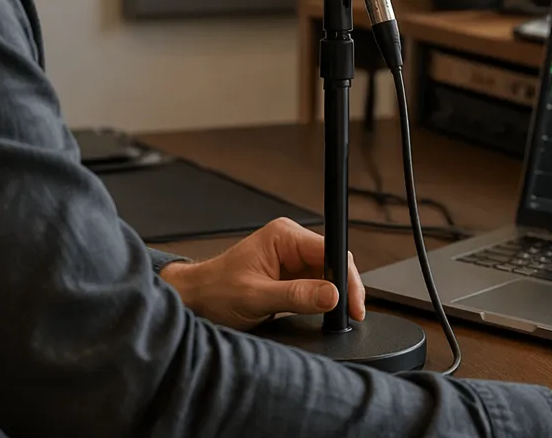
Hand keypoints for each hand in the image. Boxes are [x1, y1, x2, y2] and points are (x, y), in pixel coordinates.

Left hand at [158, 217, 365, 330]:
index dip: (347, 278)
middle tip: (351, 316)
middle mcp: (291, 242)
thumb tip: (332, 295)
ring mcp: (292, 259)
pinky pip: (318, 285)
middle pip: (334, 262)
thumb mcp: (256, 297)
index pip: (331, 251)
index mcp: (283, 236)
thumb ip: (296, 296)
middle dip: (345, 289)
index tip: (354, 304)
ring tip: (338, 316)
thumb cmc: (215, 291)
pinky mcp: (291, 276)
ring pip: (329, 276)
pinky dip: (325, 301)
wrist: (197, 300)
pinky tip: (326, 313)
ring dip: (335, 296)